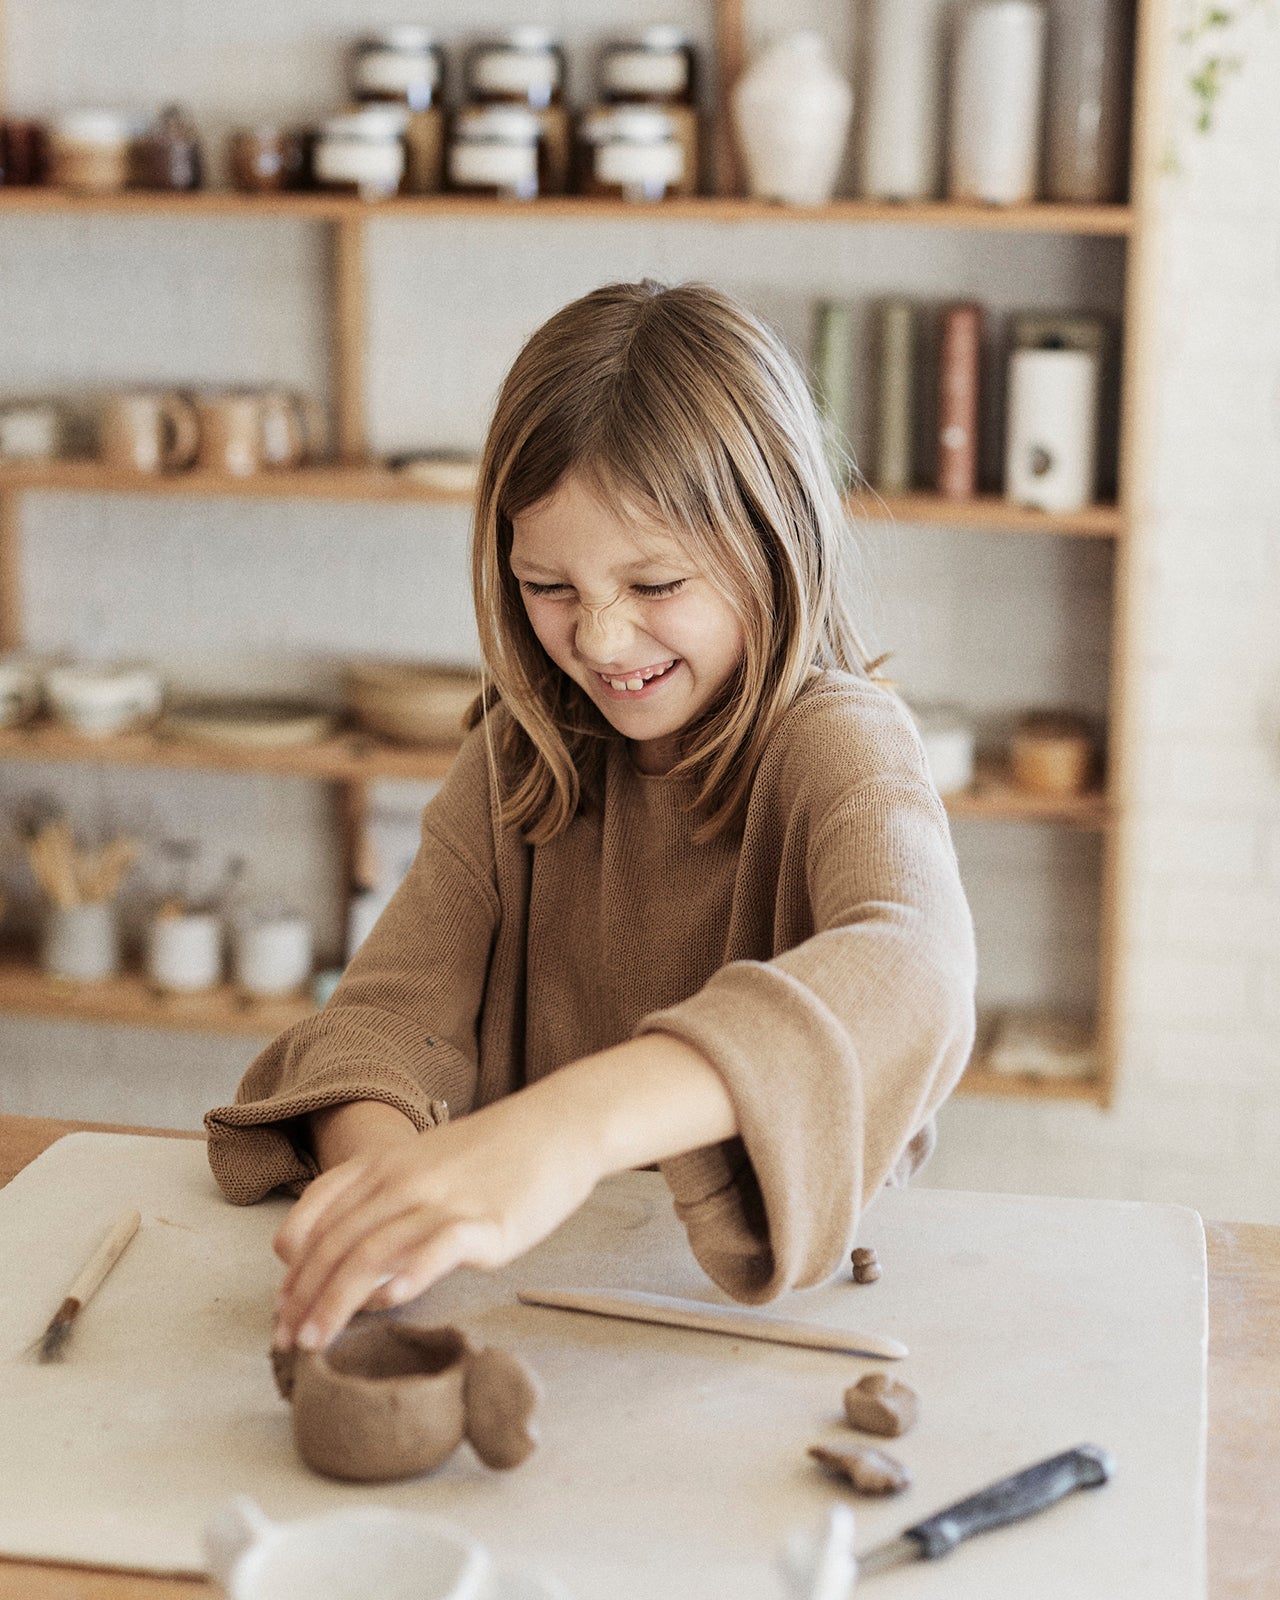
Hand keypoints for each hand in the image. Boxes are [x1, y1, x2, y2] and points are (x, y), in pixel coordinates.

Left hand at [272, 1089, 599, 1351]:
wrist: (558, 1125)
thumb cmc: (493, 1153)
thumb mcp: (424, 1162)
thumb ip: (383, 1200)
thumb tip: (355, 1266)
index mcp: (383, 1165)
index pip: (317, 1216)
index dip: (292, 1267)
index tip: (282, 1307)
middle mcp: (403, 1180)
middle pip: (335, 1243)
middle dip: (302, 1298)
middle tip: (284, 1341)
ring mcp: (443, 1200)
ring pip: (371, 1252)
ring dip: (335, 1302)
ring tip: (315, 1341)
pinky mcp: (485, 1222)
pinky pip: (436, 1249)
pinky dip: (407, 1277)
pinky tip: (389, 1303)